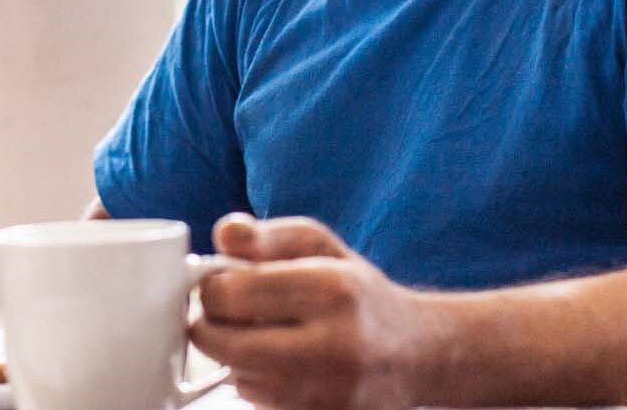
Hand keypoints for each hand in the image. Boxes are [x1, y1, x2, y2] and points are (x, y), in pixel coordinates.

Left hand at [190, 214, 434, 409]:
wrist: (415, 354)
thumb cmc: (360, 294)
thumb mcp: (320, 246)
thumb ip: (268, 236)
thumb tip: (225, 234)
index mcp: (332, 289)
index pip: (231, 294)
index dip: (212, 287)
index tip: (220, 282)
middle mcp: (333, 345)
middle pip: (224, 344)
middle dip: (212, 325)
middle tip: (225, 312)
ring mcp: (328, 391)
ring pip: (238, 375)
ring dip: (236, 356)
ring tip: (267, 335)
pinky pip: (258, 401)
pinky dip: (259, 382)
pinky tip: (283, 363)